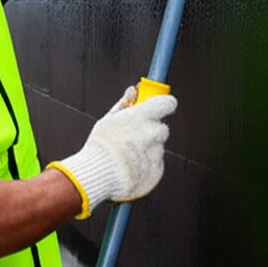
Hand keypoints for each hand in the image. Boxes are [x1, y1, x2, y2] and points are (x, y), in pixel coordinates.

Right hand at [48, 87, 176, 218]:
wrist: (98, 175)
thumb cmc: (101, 146)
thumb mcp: (109, 119)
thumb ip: (125, 103)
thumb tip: (133, 91)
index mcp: (143, 116)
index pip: (168, 103)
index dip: (163, 104)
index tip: (158, 107)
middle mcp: (154, 133)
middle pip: (161, 127)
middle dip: (150, 130)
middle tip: (133, 136)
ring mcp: (157, 153)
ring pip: (157, 147)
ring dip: (147, 149)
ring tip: (126, 155)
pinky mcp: (157, 171)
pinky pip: (155, 164)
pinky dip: (146, 164)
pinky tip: (130, 166)